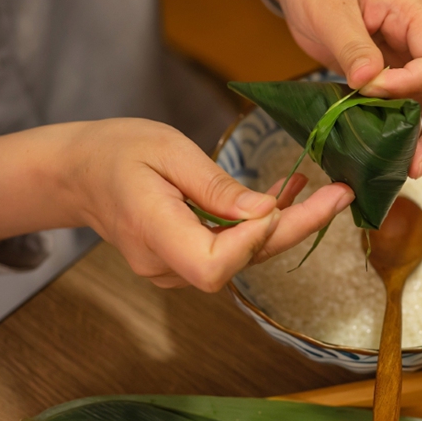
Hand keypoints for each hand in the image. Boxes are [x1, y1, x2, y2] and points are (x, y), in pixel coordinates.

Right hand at [0, 119, 353, 291]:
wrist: (80, 173)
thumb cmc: (117, 151)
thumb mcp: (166, 150)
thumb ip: (215, 186)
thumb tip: (266, 212)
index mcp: (152, 231)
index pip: (211, 265)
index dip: (250, 242)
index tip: (276, 203)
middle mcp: (166, 264)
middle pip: (241, 263)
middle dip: (297, 228)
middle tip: (341, 193)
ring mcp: (176, 270)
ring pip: (246, 257)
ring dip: (289, 224)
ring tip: (323, 186)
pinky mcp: (189, 263)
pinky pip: (236, 251)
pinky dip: (266, 224)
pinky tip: (289, 192)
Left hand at [256, 0, 421, 177]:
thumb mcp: (329, 8)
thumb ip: (353, 46)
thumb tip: (370, 83)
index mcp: (415, 11)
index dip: (415, 84)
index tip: (374, 92)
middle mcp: (421, 36)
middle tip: (418, 164)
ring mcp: (410, 56)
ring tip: (409, 169)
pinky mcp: (393, 74)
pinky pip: (408, 105)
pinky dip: (402, 130)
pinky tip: (390, 154)